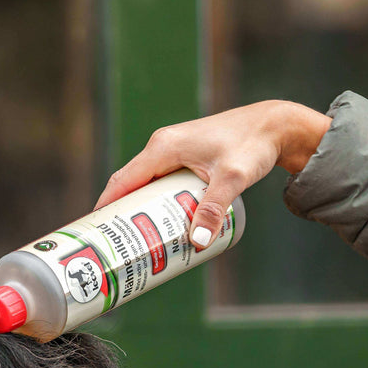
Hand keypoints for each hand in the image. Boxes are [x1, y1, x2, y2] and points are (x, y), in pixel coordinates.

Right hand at [94, 100, 331, 247]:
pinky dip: (154, 200)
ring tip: (134, 237)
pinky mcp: (185, 155)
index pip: (123, 180)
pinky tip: (159, 219)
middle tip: (114, 242)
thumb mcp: (232, 179)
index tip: (93, 229)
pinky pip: (159, 180)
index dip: (106, 205)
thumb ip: (214, 209)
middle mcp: (162, 145)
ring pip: (145, 183)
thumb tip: (197, 241)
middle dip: (119, 212)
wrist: (274, 125)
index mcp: (163, 147)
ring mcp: (173, 149)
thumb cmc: (252, 145)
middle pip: (130, 183)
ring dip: (138, 208)